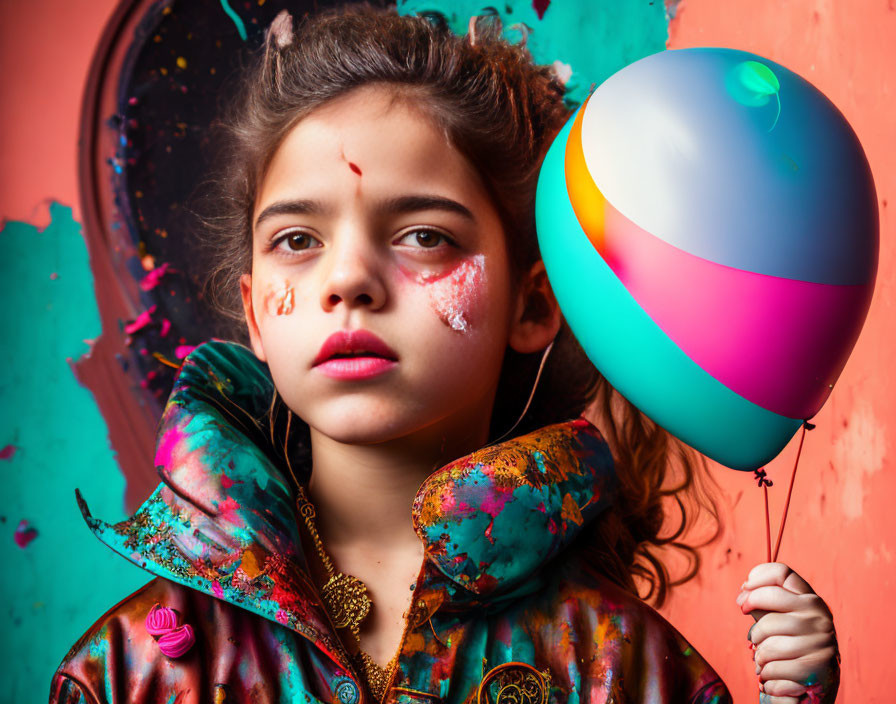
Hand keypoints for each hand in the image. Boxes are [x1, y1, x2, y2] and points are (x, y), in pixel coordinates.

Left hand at [736, 562, 839, 703]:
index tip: (743, 592)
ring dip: (759, 652)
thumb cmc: (790, 646)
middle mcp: (819, 615)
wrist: (818, 685)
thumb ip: (763, 604)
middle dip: (751, 610)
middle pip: (768, 599)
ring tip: (765, 659)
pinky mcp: (815, 666)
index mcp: (810, 599)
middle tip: (750, 632)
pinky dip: (766, 673)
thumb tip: (743, 595)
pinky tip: (773, 675)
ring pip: (766, 635)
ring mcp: (820, 639)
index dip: (756, 578)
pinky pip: (772, 665)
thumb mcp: (780, 620)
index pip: (781, 572)